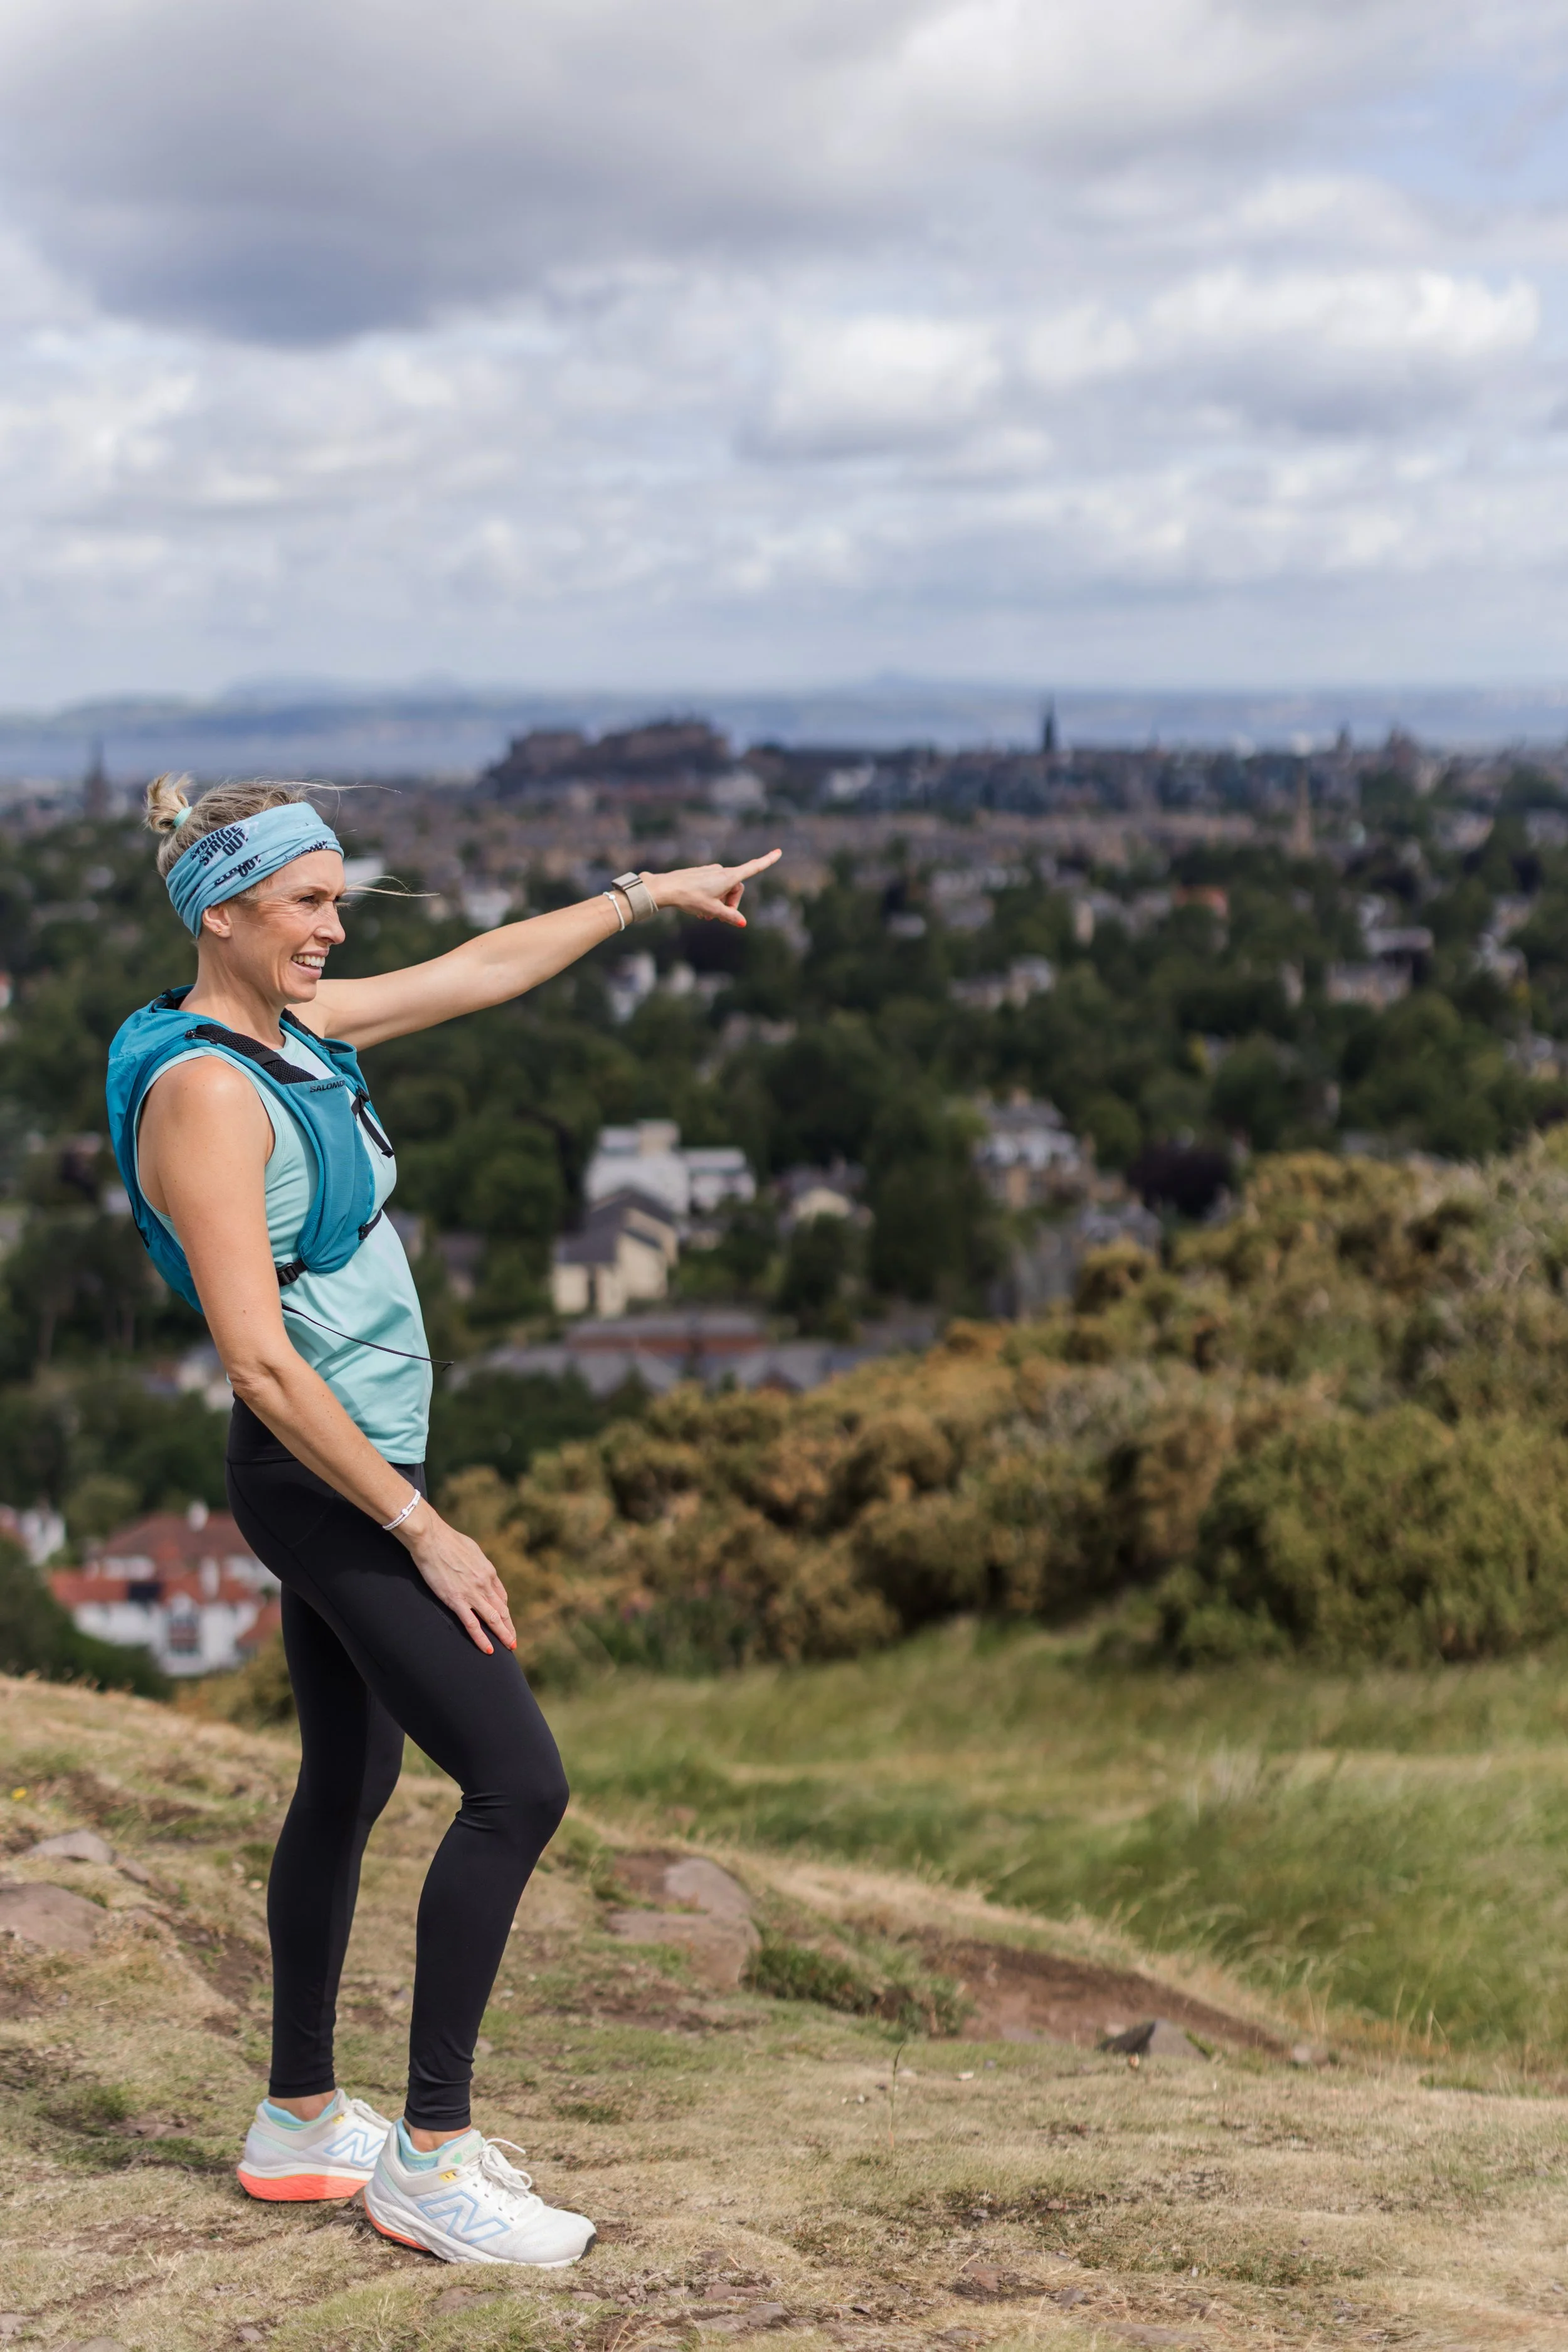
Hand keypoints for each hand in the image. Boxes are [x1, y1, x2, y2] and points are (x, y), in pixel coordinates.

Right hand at [397, 1507, 517, 1654]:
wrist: (431, 1538)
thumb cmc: (448, 1540)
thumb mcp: (471, 1550)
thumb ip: (477, 1563)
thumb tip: (476, 1567)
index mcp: (488, 1571)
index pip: (501, 1596)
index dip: (504, 1611)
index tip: (505, 1620)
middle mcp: (484, 1584)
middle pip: (501, 1610)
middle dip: (508, 1627)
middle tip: (512, 1641)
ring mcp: (471, 1593)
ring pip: (492, 1619)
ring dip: (502, 1635)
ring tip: (508, 1647)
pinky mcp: (456, 1600)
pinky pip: (472, 1624)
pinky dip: (481, 1638)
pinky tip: (487, 1649)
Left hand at [641, 848, 781, 926]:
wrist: (666, 888)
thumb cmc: (690, 898)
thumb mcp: (712, 910)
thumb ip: (729, 916)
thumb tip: (743, 923)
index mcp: (728, 877)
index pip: (753, 868)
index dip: (767, 861)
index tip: (779, 852)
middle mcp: (721, 871)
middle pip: (736, 888)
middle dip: (731, 903)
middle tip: (718, 917)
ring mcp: (711, 871)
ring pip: (724, 889)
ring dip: (720, 903)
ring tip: (706, 915)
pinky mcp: (702, 874)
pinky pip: (713, 887)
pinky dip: (712, 898)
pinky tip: (700, 909)